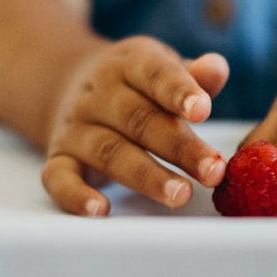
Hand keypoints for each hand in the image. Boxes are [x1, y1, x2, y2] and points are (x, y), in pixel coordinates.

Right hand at [42, 36, 228, 215]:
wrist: (66, 85)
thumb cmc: (134, 85)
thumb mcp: (160, 68)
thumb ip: (191, 75)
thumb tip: (217, 68)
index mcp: (128, 65)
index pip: (154, 74)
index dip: (178, 91)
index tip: (203, 110)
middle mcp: (97, 95)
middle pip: (138, 120)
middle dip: (179, 147)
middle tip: (213, 171)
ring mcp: (75, 128)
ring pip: (109, 152)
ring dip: (146, 176)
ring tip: (180, 195)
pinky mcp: (58, 158)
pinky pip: (60, 178)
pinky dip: (76, 196)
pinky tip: (99, 210)